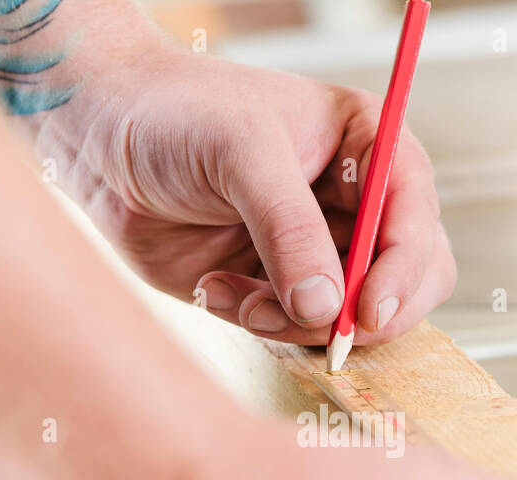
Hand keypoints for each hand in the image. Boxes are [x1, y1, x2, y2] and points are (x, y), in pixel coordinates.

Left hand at [87, 47, 455, 345]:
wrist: (99, 139)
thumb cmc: (175, 112)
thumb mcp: (241, 152)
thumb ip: (289, 229)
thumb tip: (328, 306)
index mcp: (368, 148)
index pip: (416, 218)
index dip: (403, 269)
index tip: (367, 310)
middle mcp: (354, 204)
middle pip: (408, 280)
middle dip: (364, 313)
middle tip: (320, 326)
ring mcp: (317, 250)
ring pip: (352, 317)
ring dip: (298, 323)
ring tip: (239, 297)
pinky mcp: (276, 286)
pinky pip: (295, 330)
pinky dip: (258, 322)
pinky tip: (214, 287)